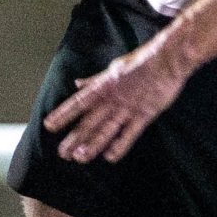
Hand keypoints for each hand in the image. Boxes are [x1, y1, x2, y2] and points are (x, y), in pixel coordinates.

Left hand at [44, 38, 192, 164]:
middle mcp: (113, 99)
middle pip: (89, 121)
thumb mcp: (114, 67)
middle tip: (62, 153)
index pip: (78, 102)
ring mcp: (128, 108)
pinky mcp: (145, 115)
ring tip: (79, 158)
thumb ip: (95, 80)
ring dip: (92, 145)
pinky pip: (130, 133)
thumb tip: (77, 84)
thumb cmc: (142, 61)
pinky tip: (109, 157)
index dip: (63, 114)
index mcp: (104, 86)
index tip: (48, 125)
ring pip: (106, 130)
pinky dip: (120, 145)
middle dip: (74, 138)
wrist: (168, 58)